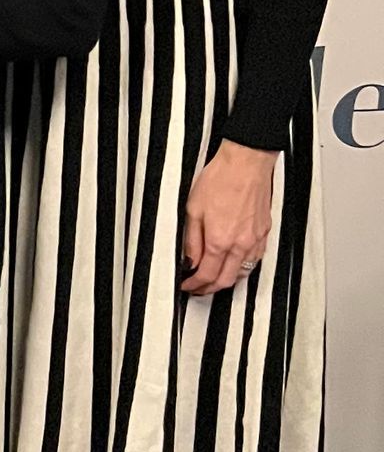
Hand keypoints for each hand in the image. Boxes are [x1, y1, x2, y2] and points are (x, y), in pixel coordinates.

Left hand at [181, 139, 276, 296]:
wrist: (246, 162)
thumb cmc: (221, 179)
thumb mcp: (193, 209)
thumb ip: (191, 240)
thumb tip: (189, 260)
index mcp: (220, 240)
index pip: (206, 275)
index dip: (194, 285)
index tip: (187, 285)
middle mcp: (241, 244)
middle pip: (226, 281)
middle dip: (209, 289)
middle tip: (197, 288)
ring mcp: (255, 239)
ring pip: (243, 273)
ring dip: (227, 280)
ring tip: (213, 279)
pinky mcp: (265, 232)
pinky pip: (254, 260)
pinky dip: (242, 268)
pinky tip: (234, 264)